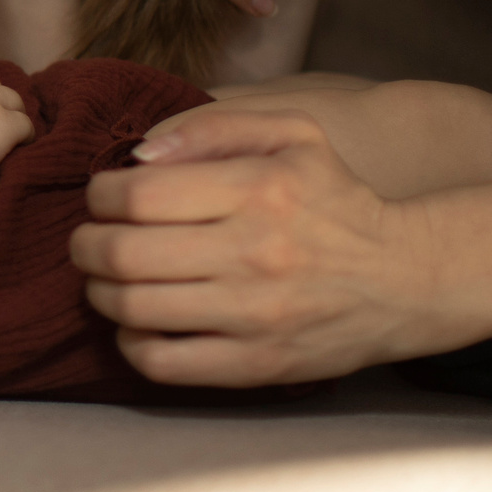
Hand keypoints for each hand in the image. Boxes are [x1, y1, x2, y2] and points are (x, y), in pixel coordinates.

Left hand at [69, 108, 454, 386]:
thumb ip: (214, 127)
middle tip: (87, 240)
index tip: (103, 197)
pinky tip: (136, 324)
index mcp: (258, 189)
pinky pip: (164, 363)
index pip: (139, 195)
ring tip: (106, 278)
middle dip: (85, 245)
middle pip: (123, 253)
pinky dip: (130, 344)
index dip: (100, 195)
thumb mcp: (293, 136)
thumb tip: (140, 154)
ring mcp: (255, 315)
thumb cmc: (337, 200)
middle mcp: (254, 252)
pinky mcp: (258, 364)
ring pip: (133, 308)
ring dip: (100, 291)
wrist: (406, 279)